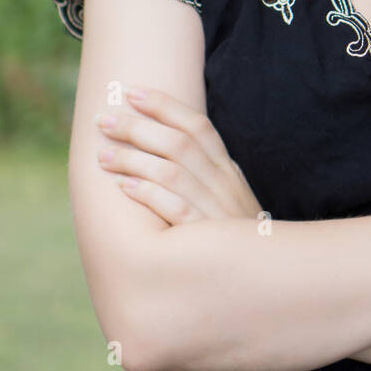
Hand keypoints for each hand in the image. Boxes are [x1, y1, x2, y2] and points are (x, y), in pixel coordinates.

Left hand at [95, 86, 262, 225]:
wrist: (268, 279)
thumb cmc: (236, 240)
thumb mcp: (230, 200)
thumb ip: (205, 175)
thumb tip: (166, 148)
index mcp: (228, 171)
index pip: (198, 126)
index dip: (165, 106)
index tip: (133, 92)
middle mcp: (224, 185)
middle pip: (178, 144)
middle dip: (137, 127)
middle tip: (103, 120)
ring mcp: (217, 211)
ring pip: (172, 172)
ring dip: (133, 159)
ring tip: (103, 155)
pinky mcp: (207, 239)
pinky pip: (175, 209)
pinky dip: (149, 194)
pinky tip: (124, 186)